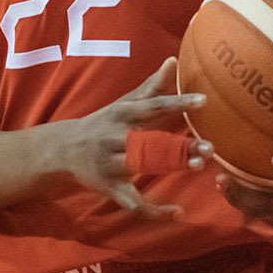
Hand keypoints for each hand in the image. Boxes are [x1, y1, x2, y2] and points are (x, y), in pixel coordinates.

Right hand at [55, 58, 210, 216]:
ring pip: (142, 167)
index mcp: (122, 115)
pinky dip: (154, 211)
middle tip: (210, 147)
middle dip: (180, 145)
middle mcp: (115, 138)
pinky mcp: (110, 187)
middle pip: (151, 141)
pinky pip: (133, 202)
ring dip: (170, 167)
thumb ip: (151, 86)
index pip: (153, 106)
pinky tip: (177, 211)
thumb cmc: (102, 123)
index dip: (178, 103)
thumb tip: (174, 60)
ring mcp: (111, 164)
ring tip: (198, 166)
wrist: (63, 150)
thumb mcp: (123, 104)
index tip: (204, 101)